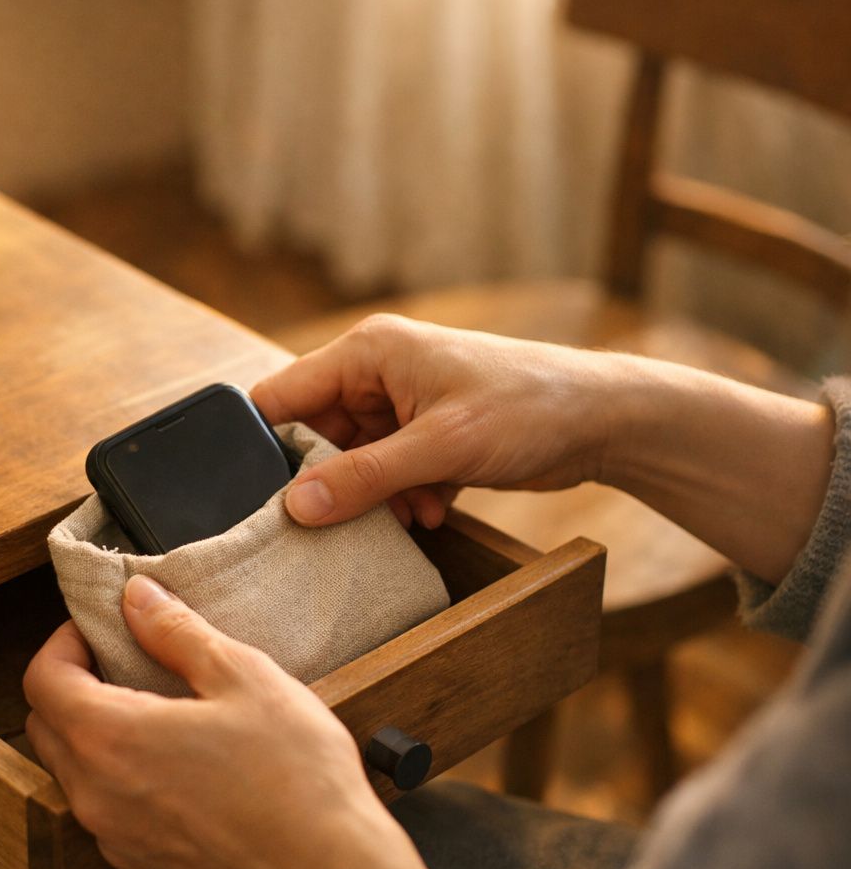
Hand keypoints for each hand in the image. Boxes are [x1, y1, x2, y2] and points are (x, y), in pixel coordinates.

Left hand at [23, 575, 450, 868]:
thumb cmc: (297, 780)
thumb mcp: (243, 676)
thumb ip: (176, 632)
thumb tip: (137, 598)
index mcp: (111, 740)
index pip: (42, 679)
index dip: (63, 643)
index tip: (99, 632)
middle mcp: (98, 799)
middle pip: (48, 728)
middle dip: (74, 687)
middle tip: (124, 666)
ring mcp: (117, 844)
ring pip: (77, 777)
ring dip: (100, 741)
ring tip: (160, 719)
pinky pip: (111, 820)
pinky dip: (127, 790)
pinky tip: (181, 774)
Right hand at [251, 314, 630, 528]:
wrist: (604, 421)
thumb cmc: (528, 407)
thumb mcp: (440, 448)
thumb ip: (363, 478)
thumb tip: (296, 508)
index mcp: (367, 351)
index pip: (282, 395)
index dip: (266, 445)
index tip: (264, 497)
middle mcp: (376, 372)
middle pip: (315, 435)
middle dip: (332, 480)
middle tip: (347, 517)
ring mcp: (401, 405)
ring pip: (352, 461)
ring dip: (373, 495)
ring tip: (408, 511)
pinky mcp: (425, 434)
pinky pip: (386, 472)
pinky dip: (402, 497)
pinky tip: (431, 509)